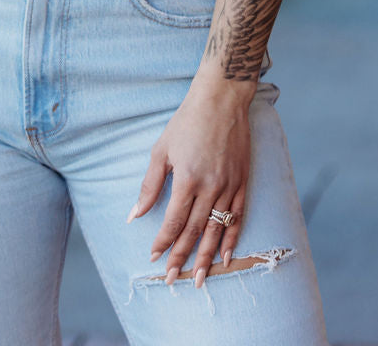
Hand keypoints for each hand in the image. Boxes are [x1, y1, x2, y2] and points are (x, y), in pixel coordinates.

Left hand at [126, 76, 252, 284]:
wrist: (222, 99)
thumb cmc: (187, 122)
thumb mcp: (161, 150)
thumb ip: (150, 186)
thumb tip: (135, 215)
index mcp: (188, 178)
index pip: (174, 221)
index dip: (163, 242)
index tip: (155, 258)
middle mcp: (210, 187)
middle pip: (195, 231)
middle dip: (181, 257)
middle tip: (172, 279)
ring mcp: (229, 186)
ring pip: (217, 230)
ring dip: (206, 257)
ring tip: (198, 279)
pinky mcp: (242, 182)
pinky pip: (237, 218)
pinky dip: (232, 240)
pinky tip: (226, 258)